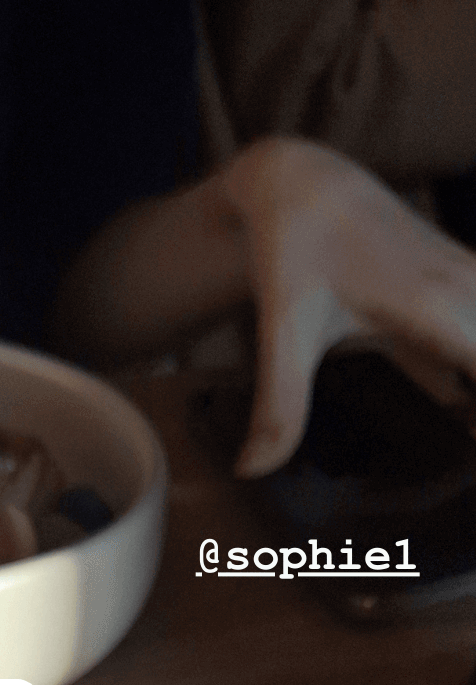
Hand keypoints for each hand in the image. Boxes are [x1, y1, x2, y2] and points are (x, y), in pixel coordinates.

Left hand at [219, 138, 475, 474]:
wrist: (302, 184)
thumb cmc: (294, 252)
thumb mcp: (283, 333)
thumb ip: (278, 407)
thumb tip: (250, 470)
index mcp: (440, 308)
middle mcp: (469, 290)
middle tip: (475, 481)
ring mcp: (472, 282)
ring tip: (459, 437)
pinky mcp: (463, 285)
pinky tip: (463, 420)